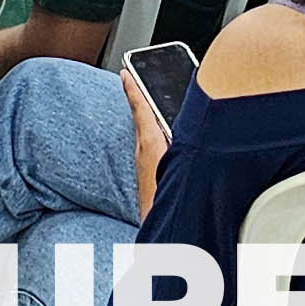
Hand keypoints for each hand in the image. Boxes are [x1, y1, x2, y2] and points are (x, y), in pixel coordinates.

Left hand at [127, 66, 168, 213]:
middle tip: (139, 78)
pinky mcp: (149, 176)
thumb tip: (179, 118)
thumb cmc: (169, 198)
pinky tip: (167, 138)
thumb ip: (178, 137)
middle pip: (143, 118)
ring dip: (149, 116)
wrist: (164, 234)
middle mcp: (144, 152)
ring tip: (155, 101)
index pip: (140, 108)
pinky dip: (155, 134)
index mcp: (150, 143)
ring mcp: (145, 165)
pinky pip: (151, 146)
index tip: (125, 71)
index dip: (133, 88)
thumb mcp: (179, 160)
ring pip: (147, 132)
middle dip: (142, 98)